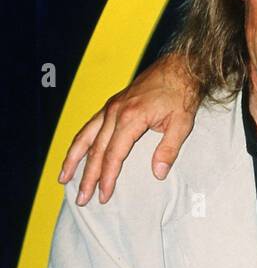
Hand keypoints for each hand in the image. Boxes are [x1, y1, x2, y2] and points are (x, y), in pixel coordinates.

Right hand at [58, 53, 200, 204]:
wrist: (180, 68)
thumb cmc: (182, 95)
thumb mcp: (182, 124)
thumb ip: (168, 150)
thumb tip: (158, 174)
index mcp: (130, 119)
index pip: (113, 156)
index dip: (107, 178)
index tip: (104, 196)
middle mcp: (115, 113)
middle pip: (96, 151)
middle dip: (87, 177)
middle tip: (82, 198)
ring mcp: (111, 107)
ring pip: (85, 137)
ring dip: (73, 159)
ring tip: (63, 178)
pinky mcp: (112, 104)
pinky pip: (90, 126)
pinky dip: (80, 141)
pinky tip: (75, 153)